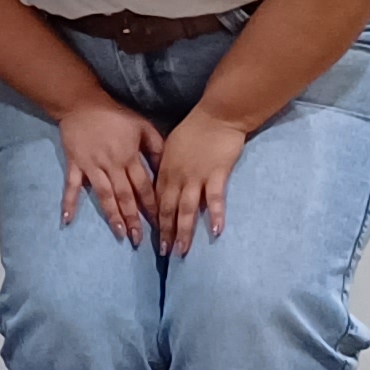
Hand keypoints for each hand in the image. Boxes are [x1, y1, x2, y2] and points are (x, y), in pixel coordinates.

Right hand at [54, 97, 162, 246]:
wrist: (82, 104)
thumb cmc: (115, 115)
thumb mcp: (142, 126)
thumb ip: (155, 147)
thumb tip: (166, 168)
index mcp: (129, 157)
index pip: (144, 187)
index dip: (152, 206)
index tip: (160, 223)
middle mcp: (112, 165)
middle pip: (125, 196)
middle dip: (133, 218)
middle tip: (140, 239)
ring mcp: (91, 167)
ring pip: (104, 195)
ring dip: (112, 215)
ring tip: (119, 234)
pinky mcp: (74, 165)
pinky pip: (71, 186)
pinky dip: (69, 203)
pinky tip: (68, 220)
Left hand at [152, 110, 252, 256]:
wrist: (217, 116)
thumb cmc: (194, 129)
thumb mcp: (170, 147)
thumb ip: (166, 167)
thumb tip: (164, 184)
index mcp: (165, 170)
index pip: (156, 201)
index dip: (154, 220)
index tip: (152, 236)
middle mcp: (177, 177)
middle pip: (168, 210)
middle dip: (165, 233)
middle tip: (164, 252)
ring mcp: (197, 177)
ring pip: (187, 209)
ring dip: (184, 231)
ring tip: (182, 250)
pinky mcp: (217, 175)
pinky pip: (215, 199)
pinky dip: (215, 215)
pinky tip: (215, 232)